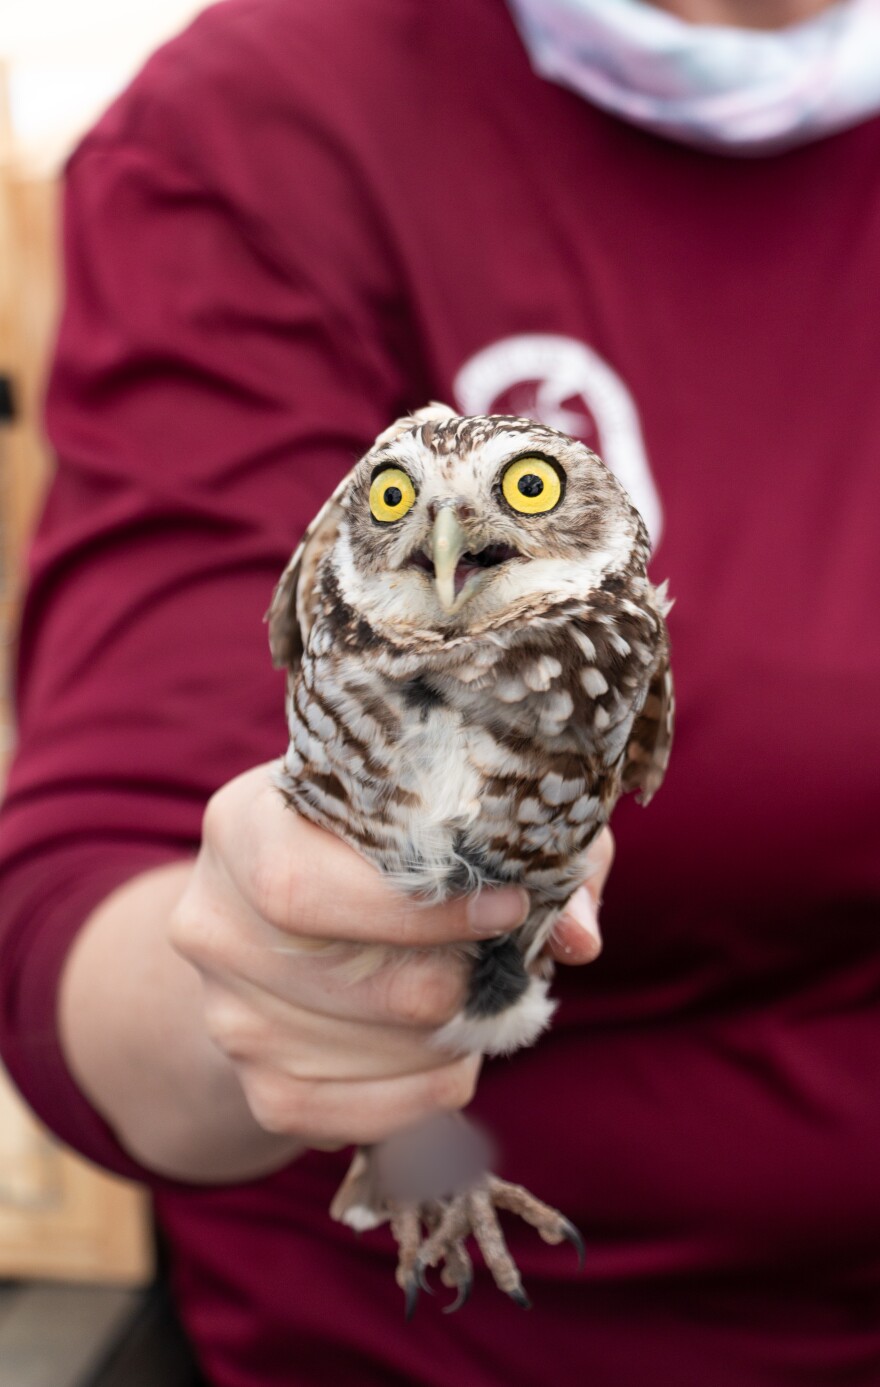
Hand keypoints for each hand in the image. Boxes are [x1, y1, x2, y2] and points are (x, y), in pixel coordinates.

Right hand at [171, 763, 610, 1149]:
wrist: (289, 914)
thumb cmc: (386, 843)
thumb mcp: (448, 814)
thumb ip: (525, 852)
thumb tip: (577, 935)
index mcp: (242, 825)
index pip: (302, 886)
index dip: (415, 909)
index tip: (510, 908)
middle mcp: (210, 920)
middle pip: (344, 980)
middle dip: (451, 984)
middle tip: (504, 969)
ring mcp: (223, 1012)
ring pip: (361, 1054)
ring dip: (448, 1041)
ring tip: (482, 1006)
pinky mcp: (253, 1084)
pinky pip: (350, 1117)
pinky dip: (424, 1097)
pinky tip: (453, 1062)